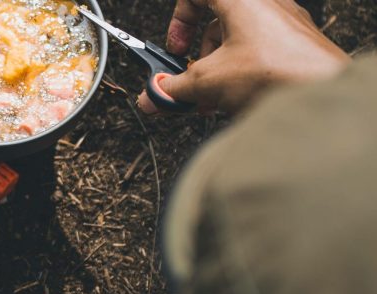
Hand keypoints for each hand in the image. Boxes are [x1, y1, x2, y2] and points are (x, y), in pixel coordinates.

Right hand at [137, 0, 348, 114]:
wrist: (320, 92)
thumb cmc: (275, 71)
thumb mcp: (207, 81)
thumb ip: (173, 88)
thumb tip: (153, 95)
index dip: (180, 21)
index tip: (176, 49)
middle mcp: (264, 3)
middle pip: (217, 24)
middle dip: (198, 60)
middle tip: (190, 81)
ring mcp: (283, 24)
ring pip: (237, 43)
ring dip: (217, 74)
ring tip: (212, 100)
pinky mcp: (295, 47)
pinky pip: (258, 56)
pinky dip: (240, 77)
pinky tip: (234, 102)